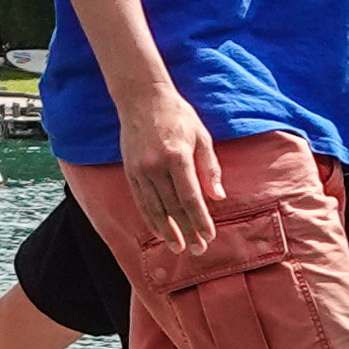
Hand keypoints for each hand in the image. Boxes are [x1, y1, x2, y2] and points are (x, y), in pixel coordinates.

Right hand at [119, 87, 224, 252]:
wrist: (142, 98)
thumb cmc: (178, 115)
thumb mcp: (202, 136)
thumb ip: (210, 167)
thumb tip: (218, 197)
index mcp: (178, 156)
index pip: (190, 198)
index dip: (200, 220)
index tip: (209, 237)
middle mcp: (156, 166)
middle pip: (173, 208)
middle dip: (186, 231)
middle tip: (198, 250)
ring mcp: (140, 170)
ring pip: (154, 208)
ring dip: (167, 231)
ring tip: (177, 248)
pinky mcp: (130, 171)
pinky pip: (141, 201)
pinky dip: (150, 218)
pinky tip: (159, 230)